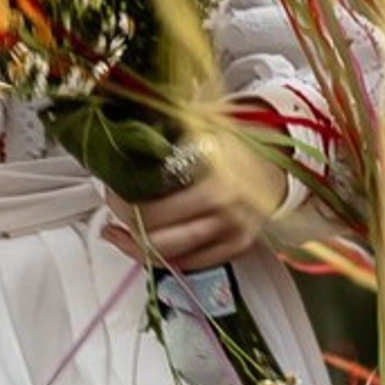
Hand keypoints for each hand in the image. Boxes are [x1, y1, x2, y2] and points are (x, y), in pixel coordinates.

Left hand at [106, 129, 289, 276]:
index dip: (122, 197)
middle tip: (113, 203)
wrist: (275, 166)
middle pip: (155, 232)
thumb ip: (163, 124)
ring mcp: (231, 231)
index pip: (153, 201)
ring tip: (116, 230)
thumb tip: (120, 119)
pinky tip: (139, 243)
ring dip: (134, 244)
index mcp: (213, 175)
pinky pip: (187, 264)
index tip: (109, 184)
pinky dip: (158, 258)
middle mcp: (224, 206)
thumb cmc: (231, 146)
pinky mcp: (235, 248)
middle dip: (125, 220)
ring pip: (168, 254)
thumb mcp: (199, 124)